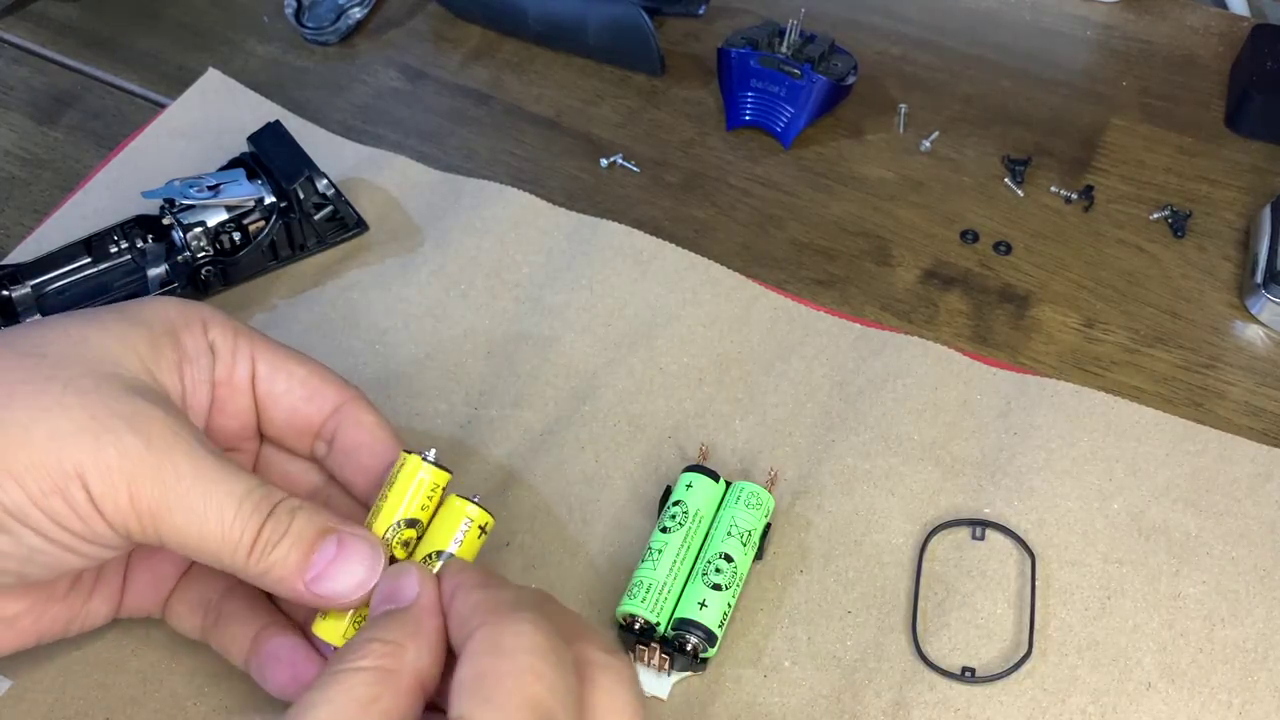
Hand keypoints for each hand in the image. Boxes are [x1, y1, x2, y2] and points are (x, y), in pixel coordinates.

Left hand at [0, 297, 401, 699]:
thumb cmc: (8, 440)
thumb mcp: (142, 464)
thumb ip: (257, 520)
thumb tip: (366, 567)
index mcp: (211, 366)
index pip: (328, 412)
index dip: (381, 468)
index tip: (425, 531)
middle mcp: (207, 430)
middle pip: (309, 491)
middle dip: (353, 547)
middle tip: (403, 606)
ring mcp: (178, 506)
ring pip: (274, 555)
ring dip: (315, 599)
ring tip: (362, 647)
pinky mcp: (147, 573)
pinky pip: (226, 602)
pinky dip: (262, 636)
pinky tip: (299, 667)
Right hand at [289, 560, 644, 719]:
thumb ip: (372, 666)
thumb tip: (414, 594)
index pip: (525, 640)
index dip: (474, 595)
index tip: (429, 586)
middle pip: (593, 664)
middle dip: (524, 619)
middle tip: (455, 615)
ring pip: (612, 700)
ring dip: (549, 662)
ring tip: (472, 667)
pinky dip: (562, 706)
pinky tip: (497, 709)